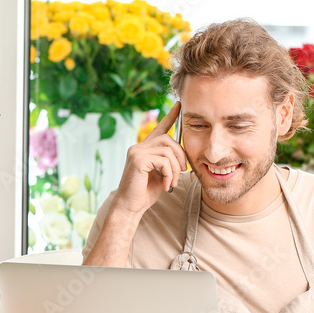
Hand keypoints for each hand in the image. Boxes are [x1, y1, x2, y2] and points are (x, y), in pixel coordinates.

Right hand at [111, 101, 186, 219]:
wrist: (130, 207)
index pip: (159, 128)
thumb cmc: (144, 193)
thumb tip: (183, 157)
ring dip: (176, 168)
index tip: (179, 105)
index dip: (171, 116)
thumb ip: (168, 163)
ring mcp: (137, 152)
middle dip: (181, 156)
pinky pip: (164, 160)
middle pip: (169, 140)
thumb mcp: (161, 175)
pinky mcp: (138, 159)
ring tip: (173, 182)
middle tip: (182, 173)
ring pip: (168, 150)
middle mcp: (138, 147)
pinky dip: (170, 174)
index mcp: (144, 149)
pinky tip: (167, 185)